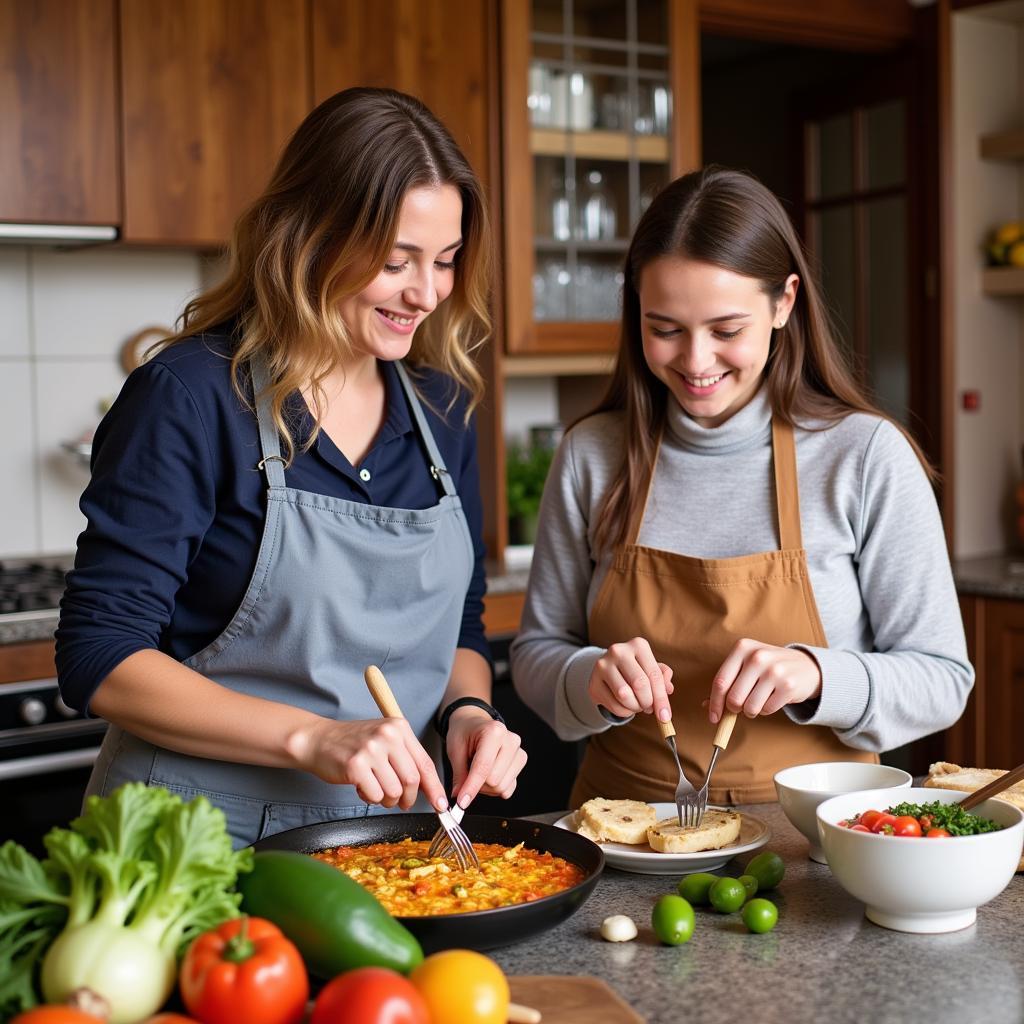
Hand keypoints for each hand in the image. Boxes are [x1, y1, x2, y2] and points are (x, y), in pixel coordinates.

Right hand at [297, 718, 447, 811]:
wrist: (319, 739)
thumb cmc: (354, 743)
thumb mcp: (384, 740)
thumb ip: (406, 759)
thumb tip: (430, 789)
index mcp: (399, 728)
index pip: (425, 763)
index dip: (434, 787)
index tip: (441, 804)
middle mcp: (387, 735)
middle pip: (412, 780)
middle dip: (408, 798)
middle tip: (401, 802)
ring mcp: (371, 750)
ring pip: (394, 791)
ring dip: (387, 799)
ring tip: (375, 789)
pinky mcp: (355, 766)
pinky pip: (374, 796)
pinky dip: (370, 798)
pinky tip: (362, 787)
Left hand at [446, 709, 526, 807]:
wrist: (474, 724)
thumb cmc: (464, 733)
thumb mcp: (455, 749)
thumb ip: (459, 774)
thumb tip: (460, 797)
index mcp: (494, 731)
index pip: (483, 767)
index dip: (471, 787)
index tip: (461, 802)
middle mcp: (511, 741)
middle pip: (494, 781)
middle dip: (477, 784)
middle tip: (467, 774)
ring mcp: (519, 752)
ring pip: (502, 787)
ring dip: (486, 787)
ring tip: (477, 771)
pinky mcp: (520, 764)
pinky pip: (509, 789)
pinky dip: (495, 788)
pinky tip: (488, 774)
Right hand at [587, 637, 673, 719]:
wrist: (610, 670)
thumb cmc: (637, 669)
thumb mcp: (652, 669)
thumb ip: (663, 677)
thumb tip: (668, 689)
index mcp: (638, 645)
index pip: (654, 675)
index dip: (662, 698)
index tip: (665, 716)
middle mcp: (618, 651)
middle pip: (639, 684)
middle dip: (648, 702)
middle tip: (649, 708)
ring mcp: (603, 666)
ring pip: (624, 695)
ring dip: (635, 707)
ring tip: (638, 705)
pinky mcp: (593, 682)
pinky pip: (613, 705)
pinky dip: (624, 711)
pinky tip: (626, 705)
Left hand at [706, 639, 821, 722]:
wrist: (805, 666)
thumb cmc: (768, 668)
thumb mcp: (746, 666)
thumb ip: (727, 683)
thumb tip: (706, 705)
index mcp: (742, 648)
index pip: (720, 681)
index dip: (715, 703)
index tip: (713, 717)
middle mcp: (757, 656)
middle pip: (733, 698)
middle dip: (734, 708)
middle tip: (741, 706)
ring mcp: (774, 670)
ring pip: (750, 707)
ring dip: (751, 711)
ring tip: (758, 700)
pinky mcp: (788, 685)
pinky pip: (767, 710)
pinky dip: (767, 710)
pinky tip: (772, 698)